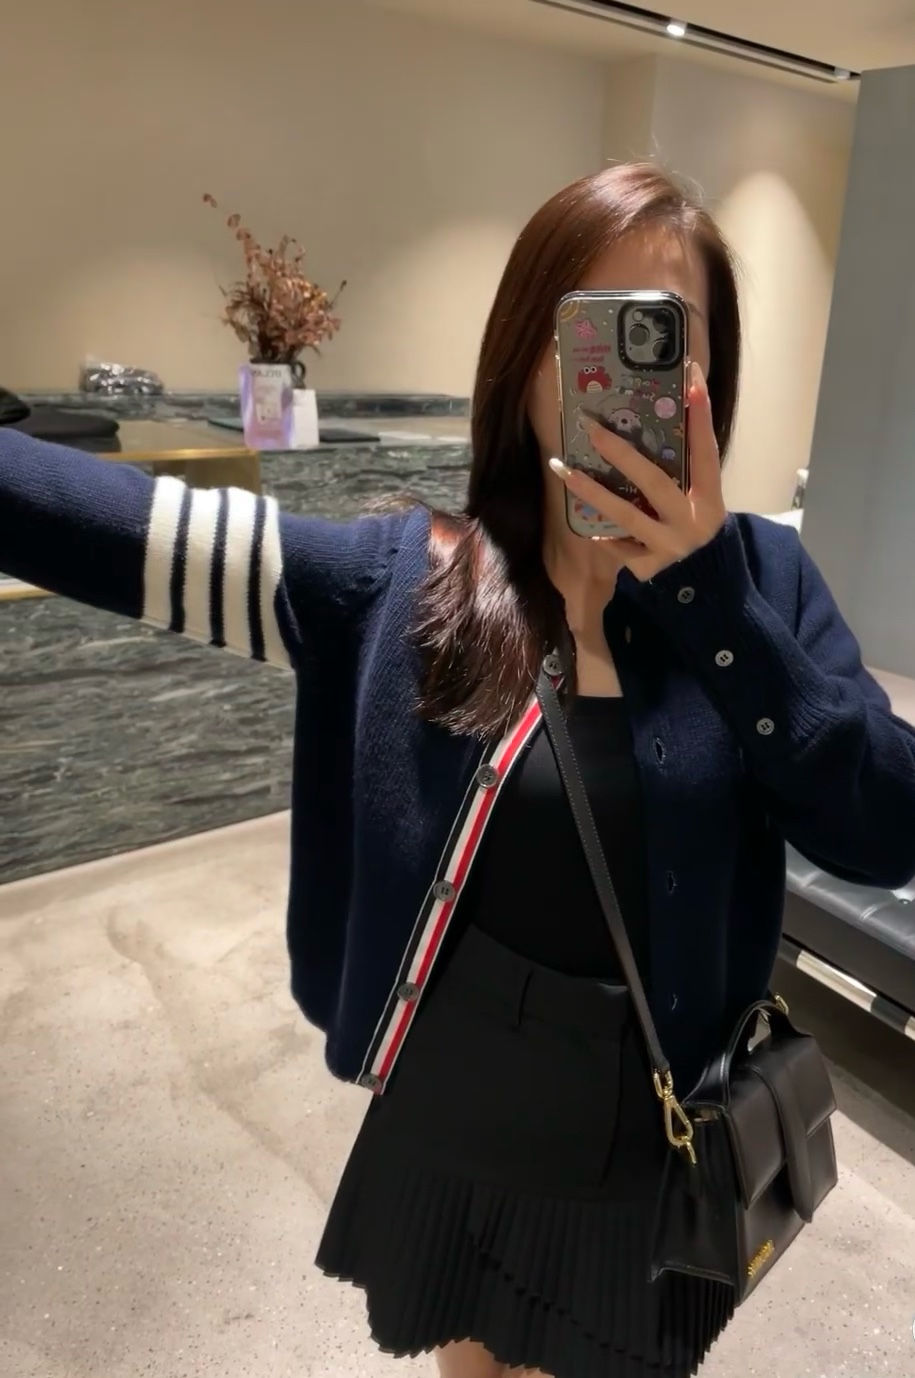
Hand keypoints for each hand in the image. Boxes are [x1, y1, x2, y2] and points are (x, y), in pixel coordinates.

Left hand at [549, 363, 726, 580]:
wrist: (705, 580)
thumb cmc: (696, 526)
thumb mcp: (700, 497)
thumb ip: (684, 466)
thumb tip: (667, 411)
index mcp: (711, 497)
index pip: (705, 450)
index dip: (700, 416)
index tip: (691, 378)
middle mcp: (692, 521)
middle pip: (655, 482)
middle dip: (622, 454)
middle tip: (591, 427)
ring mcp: (669, 546)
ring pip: (626, 515)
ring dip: (592, 491)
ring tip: (563, 469)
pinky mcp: (649, 567)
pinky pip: (620, 548)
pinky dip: (606, 538)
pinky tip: (589, 528)